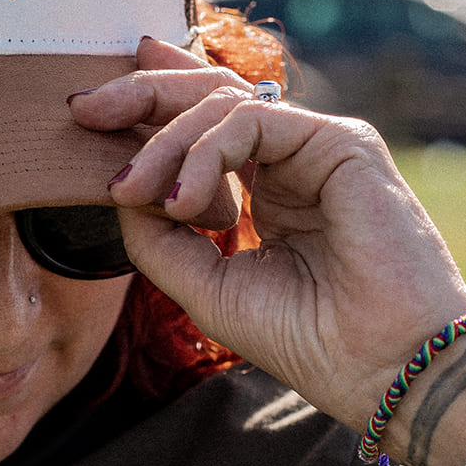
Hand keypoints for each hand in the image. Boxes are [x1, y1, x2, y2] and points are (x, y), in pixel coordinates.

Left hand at [69, 37, 465, 430]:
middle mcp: (292, 159)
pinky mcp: (342, 143)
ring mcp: (318, 147)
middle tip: (84, 108)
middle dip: (140, 96)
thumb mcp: (204, 286)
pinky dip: (207, 153)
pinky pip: (254, 120)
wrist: (380, 369)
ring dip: (163, 142)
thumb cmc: (306, 338)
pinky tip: (184, 201)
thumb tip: (120, 190)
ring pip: (223, 102)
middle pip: (209, 95)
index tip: (91, 104)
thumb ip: (159, 237)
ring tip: (132, 191)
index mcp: (266, 187)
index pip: (204, 123)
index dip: (152, 100)